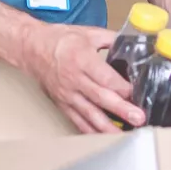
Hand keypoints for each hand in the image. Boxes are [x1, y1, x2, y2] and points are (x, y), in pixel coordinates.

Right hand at [20, 23, 145, 133]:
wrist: (31, 48)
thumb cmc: (59, 39)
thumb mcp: (88, 33)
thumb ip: (111, 39)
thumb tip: (133, 45)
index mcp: (81, 59)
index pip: (105, 77)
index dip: (123, 87)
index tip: (138, 94)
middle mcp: (74, 79)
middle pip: (101, 97)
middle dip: (121, 109)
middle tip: (138, 118)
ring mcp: (68, 94)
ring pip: (90, 114)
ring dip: (109, 126)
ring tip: (125, 134)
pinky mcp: (62, 103)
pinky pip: (78, 120)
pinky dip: (91, 130)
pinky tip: (104, 137)